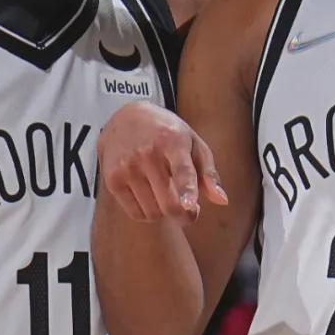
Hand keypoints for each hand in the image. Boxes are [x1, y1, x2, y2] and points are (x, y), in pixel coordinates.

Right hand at [98, 102, 227, 222]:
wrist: (124, 119)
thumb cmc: (167, 134)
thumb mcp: (193, 144)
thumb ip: (209, 174)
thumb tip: (222, 201)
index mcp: (172, 141)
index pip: (181, 170)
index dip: (187, 189)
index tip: (188, 204)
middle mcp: (147, 153)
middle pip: (169, 204)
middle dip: (184, 214)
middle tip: (188, 208)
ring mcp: (127, 167)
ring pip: (153, 213)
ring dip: (163, 211)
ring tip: (164, 191)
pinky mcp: (113, 179)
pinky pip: (137, 214)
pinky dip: (147, 213)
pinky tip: (149, 195)